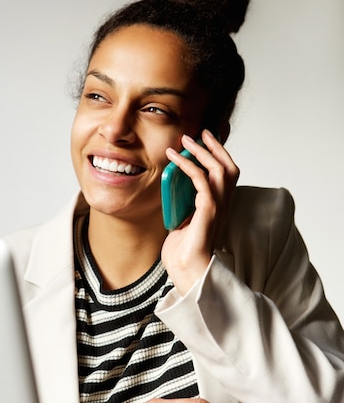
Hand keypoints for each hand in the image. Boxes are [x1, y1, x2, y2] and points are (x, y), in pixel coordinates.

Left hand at [161, 130, 238, 294]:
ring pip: (219, 169)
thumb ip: (183, 203)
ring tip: (185, 141)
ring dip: (202, 152)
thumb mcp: (182, 219)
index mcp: (219, 205)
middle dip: (215, 147)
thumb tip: (172, 186)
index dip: (219, 154)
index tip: (205, 140)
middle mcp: (223, 204)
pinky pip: (202, 180)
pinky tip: (174, 158)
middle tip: (199, 133)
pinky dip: (188, 165)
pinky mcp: (208, 210)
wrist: (186, 269)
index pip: (226, 174)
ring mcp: (218, 207)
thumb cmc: (183, 250)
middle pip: (229, 167)